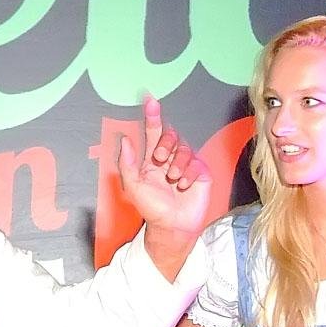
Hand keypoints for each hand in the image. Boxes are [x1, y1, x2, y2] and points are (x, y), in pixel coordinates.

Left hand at [118, 95, 210, 236]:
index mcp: (152, 159)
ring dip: (177, 162)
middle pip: (170, 136)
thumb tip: (124, 139)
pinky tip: (183, 186)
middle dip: (165, 142)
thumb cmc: (151, 208)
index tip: (150, 100)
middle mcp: (169, 159)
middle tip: (159, 158)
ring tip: (172, 179)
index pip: (153, 132)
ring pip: (184, 148)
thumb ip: (127, 163)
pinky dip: (189, 173)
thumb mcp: (133, 186)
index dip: (152, 116)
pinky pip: (196, 163)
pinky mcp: (200, 173)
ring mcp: (185, 165)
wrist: (172, 226)